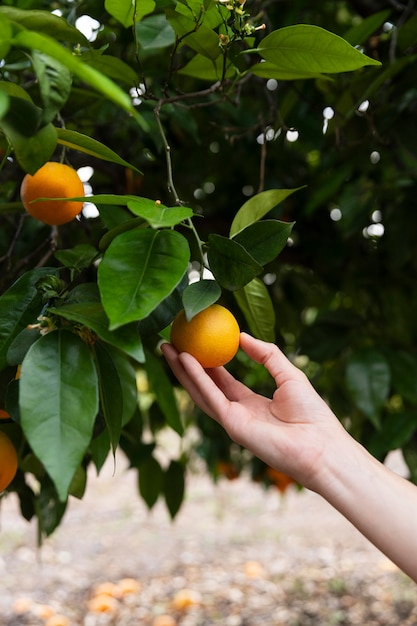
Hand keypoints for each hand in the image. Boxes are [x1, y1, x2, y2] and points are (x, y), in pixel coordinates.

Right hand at [161, 332, 346, 491]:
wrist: (321, 445)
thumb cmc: (312, 413)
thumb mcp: (289, 374)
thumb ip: (267, 354)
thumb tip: (242, 336)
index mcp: (251, 404)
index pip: (222, 381)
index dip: (206, 363)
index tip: (194, 344)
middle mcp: (237, 413)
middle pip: (204, 386)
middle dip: (184, 366)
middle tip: (170, 343)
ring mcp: (232, 421)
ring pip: (200, 392)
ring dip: (182, 370)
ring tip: (168, 348)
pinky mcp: (232, 425)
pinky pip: (211, 397)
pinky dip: (197, 378)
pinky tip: (187, 360)